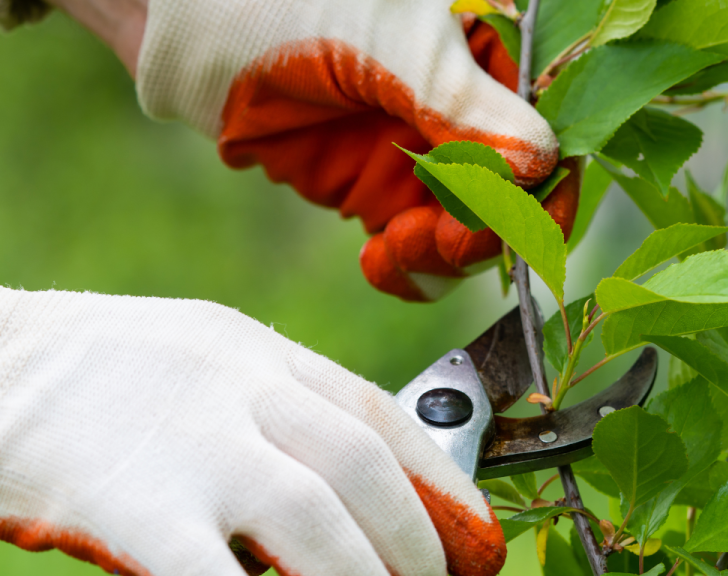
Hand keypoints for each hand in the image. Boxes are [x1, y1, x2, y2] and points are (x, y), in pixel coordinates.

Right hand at [0, 287, 505, 575]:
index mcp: (261, 353)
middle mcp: (241, 388)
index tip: (475, 530)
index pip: (376, 412)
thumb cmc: (109, 371)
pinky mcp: (135, 503)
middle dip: (415, 537)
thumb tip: (348, 479)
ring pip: (315, 519)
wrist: (2, 359)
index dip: (439, 477)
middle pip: (360, 467)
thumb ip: (278, 406)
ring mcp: (192, 442)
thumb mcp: (210, 360)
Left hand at [133, 0, 561, 300]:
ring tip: (401, 247)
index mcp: (487, 52)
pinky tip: (380, 260)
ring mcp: (423, 155)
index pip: (549, 128)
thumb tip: (540, 163)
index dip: (547, 185)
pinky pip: (417, 249)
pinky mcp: (381, 192)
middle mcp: (465, 109)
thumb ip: (463, 104)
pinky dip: (410, 268)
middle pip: (514, 195)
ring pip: (468, 231)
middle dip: (488, 231)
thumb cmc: (290, 5)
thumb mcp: (390, 43)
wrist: (195, 35)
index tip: (528, 225)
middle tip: (448, 241)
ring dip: (446, 256)